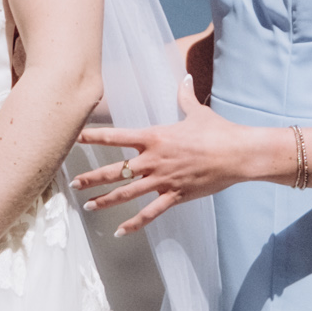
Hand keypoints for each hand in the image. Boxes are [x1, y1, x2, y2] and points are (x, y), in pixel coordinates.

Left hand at [75, 98, 270, 232]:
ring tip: (88, 206)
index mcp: (155, 137)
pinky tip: (120, 232)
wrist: (238, 154)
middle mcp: (154, 160)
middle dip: (92, 177)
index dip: (93, 137)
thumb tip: (186, 79)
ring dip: (105, 200)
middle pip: (115, 170)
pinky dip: (134, 223)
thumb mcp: (198, 112)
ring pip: (127, 193)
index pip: (117, 136)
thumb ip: (185, 96)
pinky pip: (150, 213)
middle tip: (73, 183)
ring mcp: (164, 180)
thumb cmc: (218, 131)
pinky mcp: (176, 196)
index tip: (75, 138)